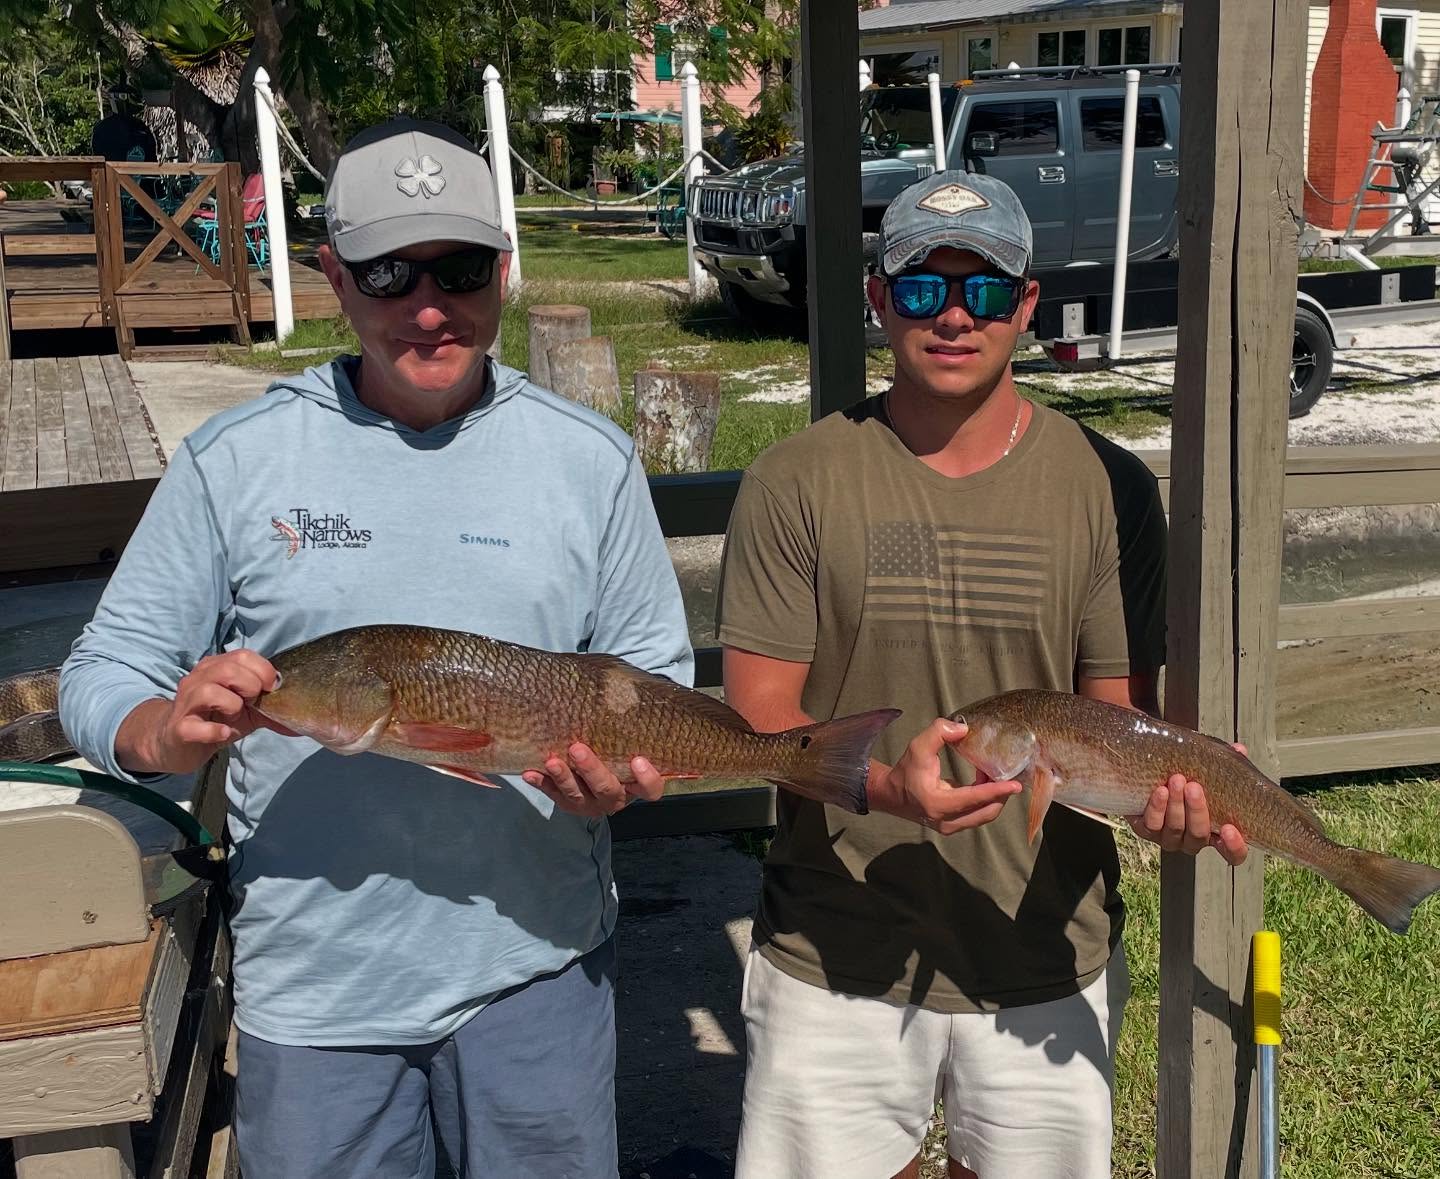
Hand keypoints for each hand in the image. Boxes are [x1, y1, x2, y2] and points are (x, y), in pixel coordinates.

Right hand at [120, 650, 283, 773]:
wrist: (176, 742)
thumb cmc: (216, 719)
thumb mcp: (248, 711)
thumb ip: (273, 710)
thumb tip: (304, 721)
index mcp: (216, 668)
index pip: (242, 655)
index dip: (263, 670)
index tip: (272, 688)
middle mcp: (198, 679)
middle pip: (228, 669)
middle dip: (250, 685)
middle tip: (254, 702)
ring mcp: (186, 703)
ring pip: (210, 691)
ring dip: (232, 705)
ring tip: (235, 716)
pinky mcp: (179, 728)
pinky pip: (196, 726)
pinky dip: (215, 731)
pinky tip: (223, 734)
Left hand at [521, 742, 665, 817]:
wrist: (595, 776)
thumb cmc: (616, 751)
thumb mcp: (626, 744)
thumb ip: (627, 730)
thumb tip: (619, 687)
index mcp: (636, 785)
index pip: (651, 789)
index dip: (646, 778)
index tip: (638, 759)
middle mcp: (615, 798)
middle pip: (607, 789)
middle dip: (591, 770)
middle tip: (577, 749)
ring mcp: (589, 804)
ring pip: (577, 795)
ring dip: (563, 777)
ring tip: (551, 761)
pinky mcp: (568, 804)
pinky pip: (553, 795)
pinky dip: (541, 783)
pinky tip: (530, 773)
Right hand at [870, 718, 1021, 835]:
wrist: (893, 795)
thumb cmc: (906, 771)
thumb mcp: (918, 747)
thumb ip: (938, 732)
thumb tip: (963, 728)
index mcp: (936, 803)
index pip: (973, 799)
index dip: (995, 791)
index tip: (1015, 785)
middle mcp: (945, 820)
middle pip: (986, 811)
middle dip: (1002, 794)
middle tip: (1011, 774)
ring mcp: (950, 827)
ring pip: (985, 815)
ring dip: (995, 796)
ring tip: (997, 774)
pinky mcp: (954, 826)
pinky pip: (978, 814)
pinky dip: (987, 799)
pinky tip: (985, 780)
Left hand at [1127, 769, 1248, 864]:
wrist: (1148, 780)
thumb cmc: (1187, 780)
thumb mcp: (1208, 772)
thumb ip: (1226, 764)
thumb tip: (1239, 750)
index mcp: (1214, 832)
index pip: (1232, 854)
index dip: (1234, 846)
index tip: (1229, 828)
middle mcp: (1192, 840)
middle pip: (1198, 835)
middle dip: (1197, 811)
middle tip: (1194, 787)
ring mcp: (1169, 838)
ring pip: (1175, 829)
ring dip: (1176, 805)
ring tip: (1177, 781)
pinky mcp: (1146, 831)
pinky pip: (1151, 824)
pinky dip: (1156, 808)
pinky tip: (1160, 791)